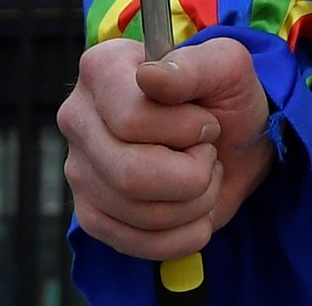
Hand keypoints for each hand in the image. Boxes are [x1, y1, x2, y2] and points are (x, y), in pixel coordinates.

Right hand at [61, 33, 273, 260]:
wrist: (233, 141)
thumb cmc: (225, 96)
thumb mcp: (226, 67)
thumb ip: (192, 66)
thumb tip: (148, 77)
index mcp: (101, 69)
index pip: (132, 121)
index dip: (185, 129)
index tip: (205, 120)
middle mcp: (78, 118)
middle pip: (130, 174)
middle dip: (192, 173)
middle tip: (208, 153)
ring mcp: (79, 170)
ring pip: (138, 213)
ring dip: (194, 202)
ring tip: (202, 175)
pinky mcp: (91, 215)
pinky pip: (138, 244)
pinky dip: (185, 233)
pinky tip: (193, 206)